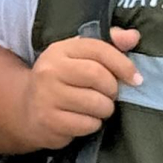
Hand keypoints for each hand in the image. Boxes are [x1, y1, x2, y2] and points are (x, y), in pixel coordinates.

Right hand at [19, 27, 140, 147]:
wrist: (27, 108)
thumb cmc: (63, 80)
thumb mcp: (81, 58)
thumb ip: (110, 45)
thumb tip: (133, 37)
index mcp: (60, 50)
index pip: (98, 49)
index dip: (123, 64)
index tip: (135, 78)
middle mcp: (49, 70)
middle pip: (98, 76)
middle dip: (112, 90)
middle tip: (109, 95)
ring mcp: (46, 96)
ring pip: (96, 103)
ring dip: (105, 109)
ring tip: (96, 108)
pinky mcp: (48, 120)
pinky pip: (87, 124)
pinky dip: (93, 124)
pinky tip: (83, 120)